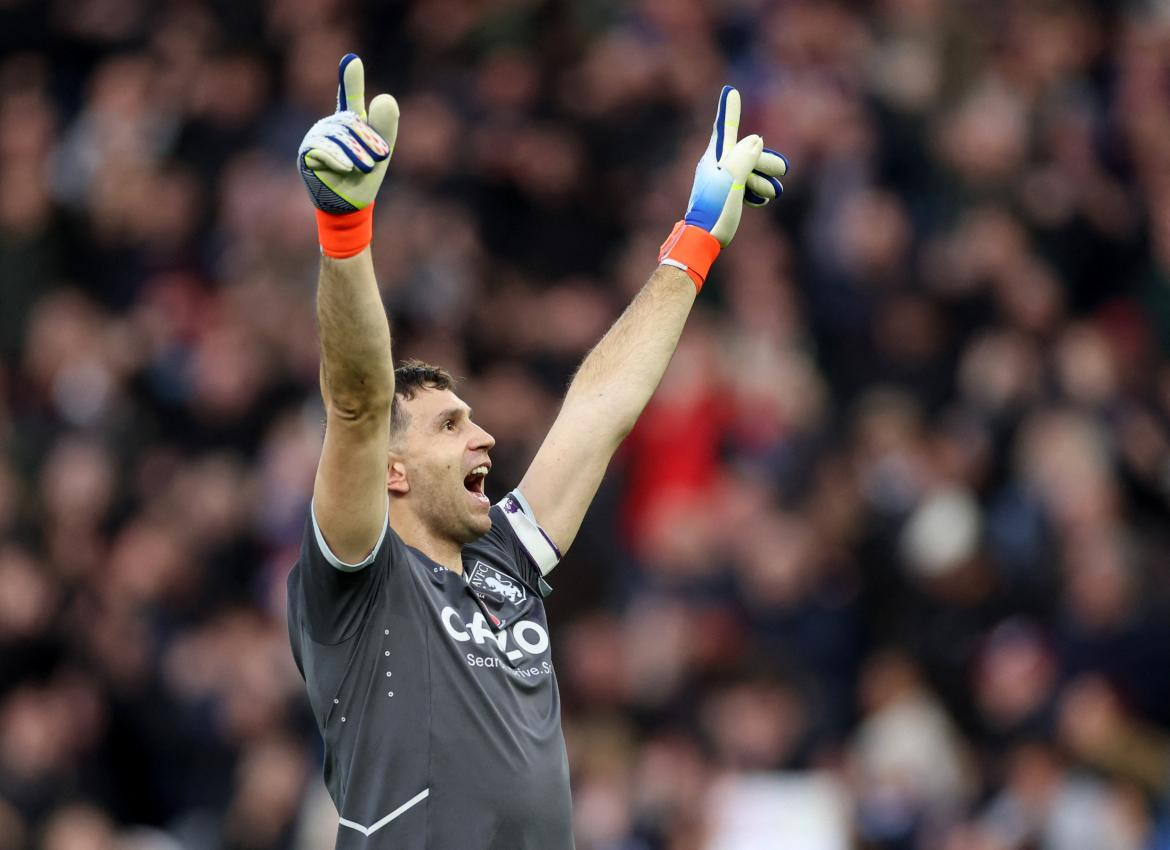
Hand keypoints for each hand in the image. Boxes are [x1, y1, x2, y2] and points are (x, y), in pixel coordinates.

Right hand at [298, 54, 399, 213]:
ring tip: (365, 167)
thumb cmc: (365, 175)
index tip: (352, 60)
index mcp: (349, 121)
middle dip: (368, 139)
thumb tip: (386, 97)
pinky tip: (347, 168)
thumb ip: (385, 124)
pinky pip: (322, 150)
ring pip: (337, 136)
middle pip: (350, 122)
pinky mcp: (306, 154)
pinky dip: (338, 159)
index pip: (350, 96)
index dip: (351, 80)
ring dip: (356, 152)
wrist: (350, 204)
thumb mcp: (381, 150)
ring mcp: (316, 138)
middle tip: (380, 156)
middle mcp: (331, 125)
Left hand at [683, 86, 786, 246]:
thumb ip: (745, 157)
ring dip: (763, 179)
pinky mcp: (723, 196)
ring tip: (776, 192)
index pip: (726, 129)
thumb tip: (757, 139)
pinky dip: (755, 190)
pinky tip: (762, 200)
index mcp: (716, 159)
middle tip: (783, 169)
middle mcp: (717, 166)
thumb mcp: (732, 181)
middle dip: (765, 160)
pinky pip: (743, 186)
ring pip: (748, 171)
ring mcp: (720, 181)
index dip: (730, 109)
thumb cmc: (716, 210)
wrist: (702, 240)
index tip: (730, 90)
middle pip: (746, 153)